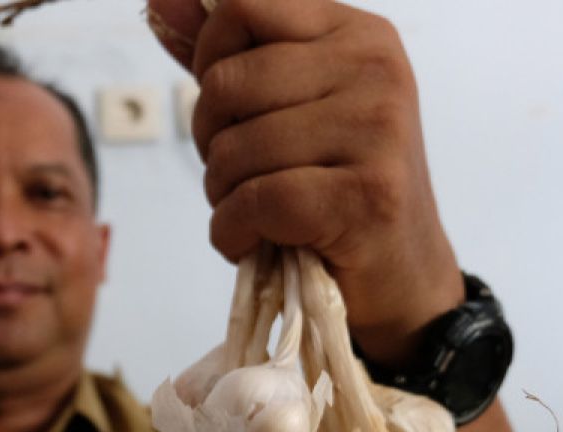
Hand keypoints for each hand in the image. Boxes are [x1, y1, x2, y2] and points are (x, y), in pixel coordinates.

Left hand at [148, 0, 463, 365]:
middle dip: (210, 142)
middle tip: (241, 175)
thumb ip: (228, 53)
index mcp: (357, 33)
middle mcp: (374, 69)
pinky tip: (255, 241)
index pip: (241, 8)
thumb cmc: (333, 186)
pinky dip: (233, 233)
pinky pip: (254, 203)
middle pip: (225, 84)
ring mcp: (377, 130)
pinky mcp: (366, 196)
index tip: (231, 110)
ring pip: (233, 150)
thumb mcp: (286, 107)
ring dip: (222, 197)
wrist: (400, 273)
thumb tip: (161, 3)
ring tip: (256, 213)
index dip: (209, 63)